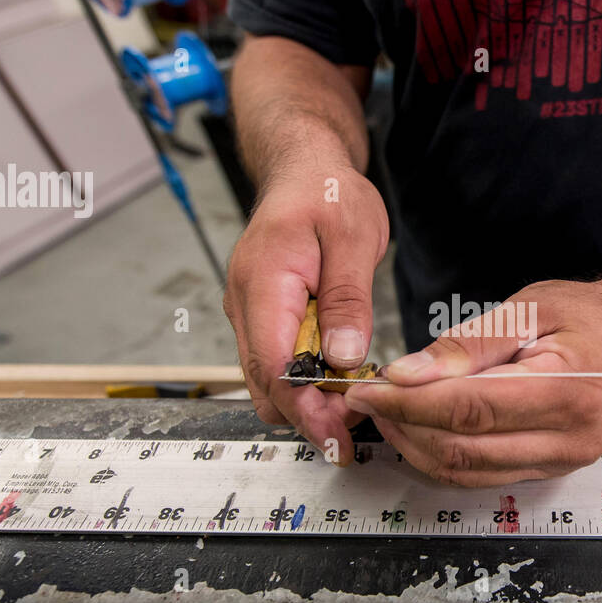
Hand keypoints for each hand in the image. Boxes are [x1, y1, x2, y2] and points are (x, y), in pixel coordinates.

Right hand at [223, 164, 387, 464]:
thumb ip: (347, 300)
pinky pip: (277, 363)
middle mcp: (246, 304)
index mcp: (263, 282)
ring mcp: (251, 313)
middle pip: (265, 385)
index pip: (272, 366)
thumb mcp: (353, 238)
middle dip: (307, 415)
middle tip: (355, 429)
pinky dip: (305, 382)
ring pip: (268, 381)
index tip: (337, 433)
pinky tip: (339, 383)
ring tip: (353, 407)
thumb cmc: (327, 192)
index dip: (304, 407)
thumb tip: (342, 359)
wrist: (304, 169)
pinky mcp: (264, 318)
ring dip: (306, 402)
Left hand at [344, 279, 601, 485]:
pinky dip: (440, 456)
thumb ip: (466, 343)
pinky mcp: (548, 472)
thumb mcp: (526, 309)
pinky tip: (418, 428)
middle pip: (464, 448)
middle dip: (405, 425)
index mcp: (568, 391)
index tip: (371, 389)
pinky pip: (480, 476)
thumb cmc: (582, 317)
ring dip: (416, 445)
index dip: (411, 403)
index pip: (470, 409)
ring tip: (389, 411)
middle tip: (371, 397)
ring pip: (466, 471)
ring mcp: (560, 462)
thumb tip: (408, 374)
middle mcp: (570, 438)